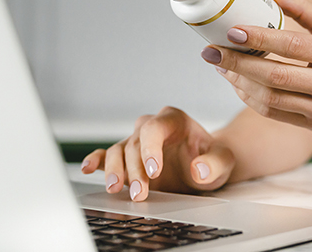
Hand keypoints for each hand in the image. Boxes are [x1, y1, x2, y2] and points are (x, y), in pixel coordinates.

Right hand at [80, 107, 234, 200]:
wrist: (207, 164)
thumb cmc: (214, 158)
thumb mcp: (224, 161)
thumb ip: (216, 163)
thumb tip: (199, 169)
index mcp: (174, 119)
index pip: (154, 128)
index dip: (150, 148)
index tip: (154, 172)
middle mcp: (152, 126)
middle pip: (134, 143)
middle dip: (135, 170)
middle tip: (140, 193)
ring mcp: (137, 141)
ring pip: (118, 150)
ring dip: (115, 170)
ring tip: (116, 189)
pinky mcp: (128, 157)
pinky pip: (107, 154)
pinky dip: (96, 161)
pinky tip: (88, 168)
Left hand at [200, 0, 311, 135]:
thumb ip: (304, 11)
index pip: (293, 45)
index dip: (259, 38)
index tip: (231, 31)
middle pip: (275, 75)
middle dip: (238, 63)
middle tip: (211, 51)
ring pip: (270, 99)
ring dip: (239, 82)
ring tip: (220, 67)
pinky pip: (273, 113)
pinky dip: (250, 98)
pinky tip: (237, 83)